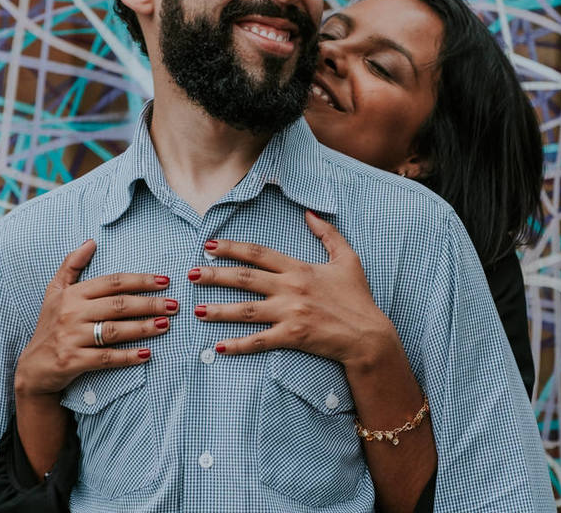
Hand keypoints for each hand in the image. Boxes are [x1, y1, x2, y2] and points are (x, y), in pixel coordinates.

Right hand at [14, 239, 176, 399]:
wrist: (33, 368)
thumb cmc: (49, 326)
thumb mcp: (55, 292)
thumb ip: (71, 264)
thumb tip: (91, 241)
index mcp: (72, 294)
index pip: (112, 283)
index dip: (139, 280)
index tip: (164, 281)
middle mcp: (72, 313)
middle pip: (118, 305)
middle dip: (149, 304)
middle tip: (173, 304)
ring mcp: (72, 337)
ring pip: (115, 330)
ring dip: (144, 328)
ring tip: (166, 324)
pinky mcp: (73, 361)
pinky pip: (106, 357)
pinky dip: (127, 356)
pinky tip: (146, 355)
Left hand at [188, 210, 397, 370]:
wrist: (369, 336)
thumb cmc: (358, 298)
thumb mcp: (347, 259)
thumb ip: (328, 234)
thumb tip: (309, 213)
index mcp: (299, 268)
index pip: (259, 254)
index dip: (232, 248)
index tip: (209, 245)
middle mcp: (291, 288)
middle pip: (245, 279)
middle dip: (215, 275)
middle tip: (191, 273)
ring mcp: (291, 313)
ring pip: (246, 310)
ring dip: (219, 309)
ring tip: (197, 309)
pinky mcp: (293, 336)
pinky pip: (260, 341)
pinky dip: (239, 345)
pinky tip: (219, 347)